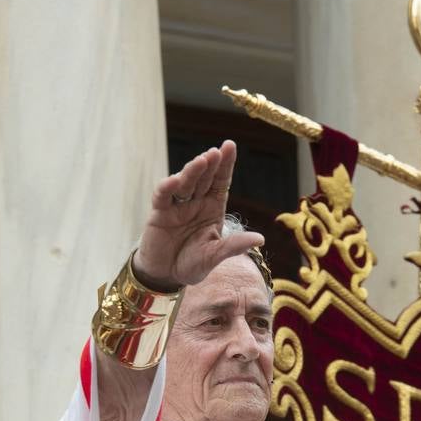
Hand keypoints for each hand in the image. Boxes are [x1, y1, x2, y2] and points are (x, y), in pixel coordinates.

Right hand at [132, 141, 263, 290]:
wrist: (165, 275)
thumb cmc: (192, 264)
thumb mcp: (215, 256)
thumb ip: (234, 246)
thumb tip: (261, 239)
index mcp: (212, 208)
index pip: (220, 181)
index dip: (226, 164)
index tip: (230, 145)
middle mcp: (196, 202)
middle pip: (204, 178)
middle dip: (210, 164)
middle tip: (216, 152)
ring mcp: (177, 205)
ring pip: (185, 183)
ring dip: (193, 171)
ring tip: (202, 160)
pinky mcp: (159, 212)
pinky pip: (163, 196)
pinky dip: (167, 188)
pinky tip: (174, 181)